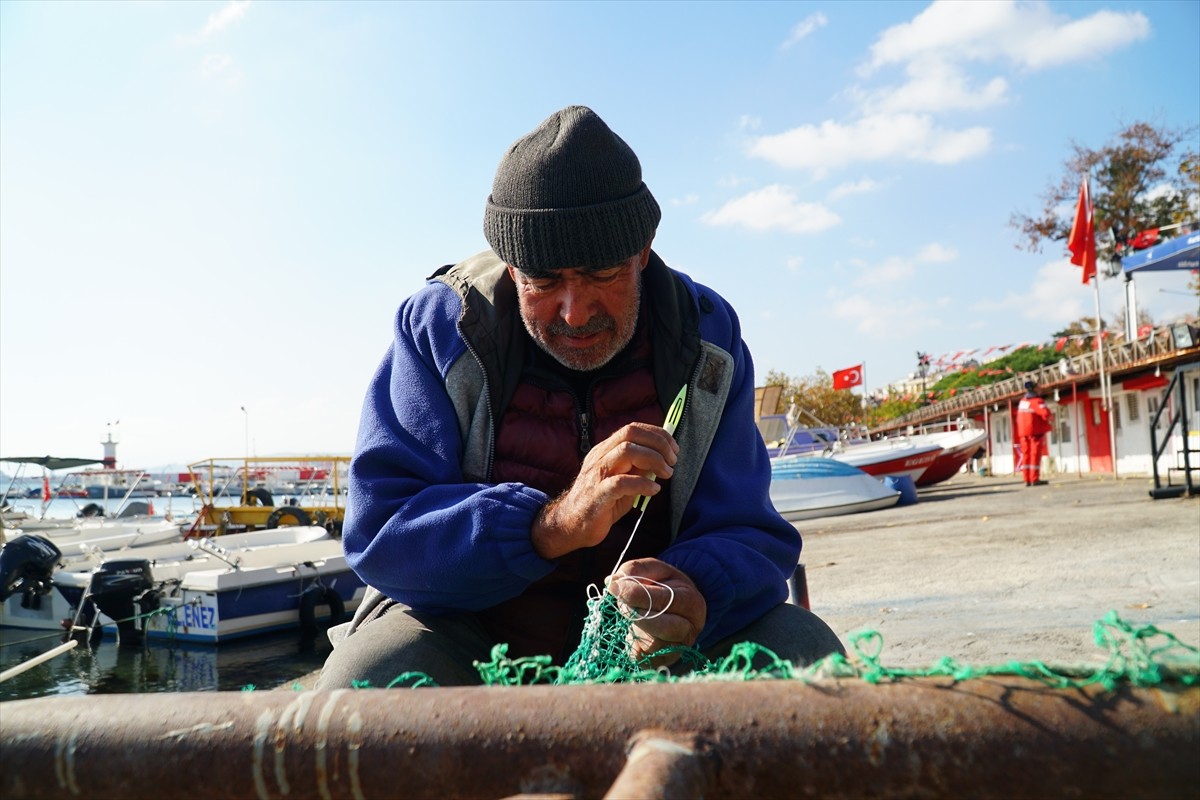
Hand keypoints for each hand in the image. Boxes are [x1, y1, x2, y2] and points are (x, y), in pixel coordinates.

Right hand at [532, 423, 678, 559]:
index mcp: (605, 450)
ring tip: (666, 473)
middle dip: (658, 443)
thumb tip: (661, 459)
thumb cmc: (600, 503)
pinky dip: (643, 484)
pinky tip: (653, 490)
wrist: (571, 525)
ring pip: (626, 451)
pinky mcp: (597, 494)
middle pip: (630, 433)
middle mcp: (600, 457)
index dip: (656, 434)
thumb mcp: (623, 481)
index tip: (673, 448)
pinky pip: (622, 482)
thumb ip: (638, 469)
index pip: (632, 429)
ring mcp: (597, 474)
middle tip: (672, 460)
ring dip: (653, 459)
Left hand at [608, 558, 706, 667]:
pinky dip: (632, 641)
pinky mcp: (661, 662)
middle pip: (662, 626)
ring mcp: (677, 649)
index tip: (613, 586)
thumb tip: (613, 582)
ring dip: (633, 626)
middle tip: (622, 602)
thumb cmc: (664, 586)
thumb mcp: (655, 569)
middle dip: (634, 612)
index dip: (635, 593)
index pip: (664, 600)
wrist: (676, 611)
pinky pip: (642, 657)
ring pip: (651, 643)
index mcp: (692, 602)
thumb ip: (635, 570)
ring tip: (630, 613)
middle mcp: (690, 629)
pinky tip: (636, 629)